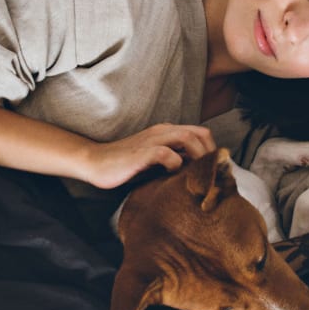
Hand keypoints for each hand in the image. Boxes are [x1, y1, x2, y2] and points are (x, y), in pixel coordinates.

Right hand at [78, 123, 215, 188]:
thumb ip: (174, 160)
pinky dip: (175, 165)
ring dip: (197, 157)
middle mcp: (162, 132)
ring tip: (196, 176)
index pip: (201, 134)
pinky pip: (167, 154)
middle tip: (210, 175)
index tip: (213, 170)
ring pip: (187, 138)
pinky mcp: (142, 153)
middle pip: (200, 134)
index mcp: (167, 132)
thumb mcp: (155, 162)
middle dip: (210, 154)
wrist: (95, 163)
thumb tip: (197, 173)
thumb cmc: (125, 166)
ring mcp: (152, 140)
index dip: (211, 151)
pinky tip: (172, 177)